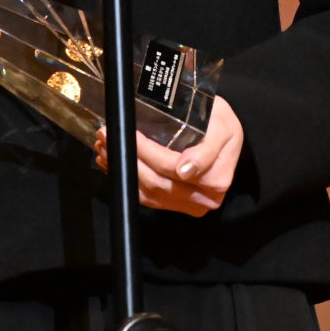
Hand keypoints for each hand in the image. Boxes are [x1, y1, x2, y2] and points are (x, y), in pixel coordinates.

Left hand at [93, 95, 243, 217]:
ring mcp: (187, 205)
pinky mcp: (174, 205)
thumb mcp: (223, 128)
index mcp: (215, 181)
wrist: (224, 134)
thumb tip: (184, 170)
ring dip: (123, 170)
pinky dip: (127, 180)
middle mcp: (202, 200)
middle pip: (155, 183)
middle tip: (106, 134)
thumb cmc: (221, 125)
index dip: (145, 151)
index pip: (170, 168)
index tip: (126, 131)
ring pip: (147, 193)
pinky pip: (146, 197)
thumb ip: (207, 150)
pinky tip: (113, 162)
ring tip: (105, 145)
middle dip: (128, 159)